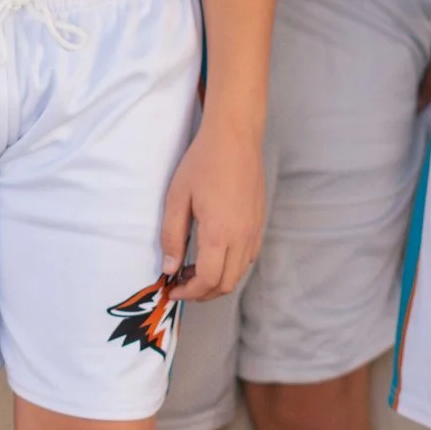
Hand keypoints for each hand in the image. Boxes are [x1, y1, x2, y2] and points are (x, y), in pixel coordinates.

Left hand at [165, 108, 265, 304]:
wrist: (235, 136)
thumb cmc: (202, 163)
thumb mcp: (177, 197)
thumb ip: (172, 236)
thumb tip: (170, 268)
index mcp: (219, 233)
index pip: (207, 280)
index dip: (188, 292)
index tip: (172, 289)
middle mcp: (242, 237)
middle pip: (226, 284)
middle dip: (202, 292)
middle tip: (182, 284)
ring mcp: (254, 230)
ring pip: (240, 272)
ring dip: (218, 280)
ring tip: (195, 268)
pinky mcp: (260, 221)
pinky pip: (249, 256)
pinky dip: (232, 265)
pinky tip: (216, 252)